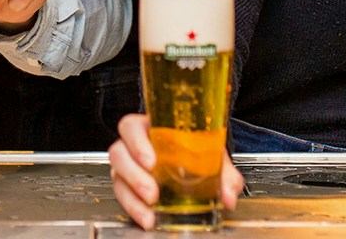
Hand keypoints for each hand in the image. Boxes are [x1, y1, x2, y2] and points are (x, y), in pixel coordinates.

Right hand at [108, 113, 241, 229]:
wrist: (196, 166)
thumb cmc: (197, 152)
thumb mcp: (211, 156)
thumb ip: (223, 174)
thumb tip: (228, 196)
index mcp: (151, 128)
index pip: (131, 127)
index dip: (136, 142)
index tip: (151, 160)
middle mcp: (134, 146)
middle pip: (118, 153)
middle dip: (133, 174)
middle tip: (152, 191)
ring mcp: (129, 167)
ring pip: (117, 176)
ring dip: (131, 195)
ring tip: (150, 208)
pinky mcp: (128, 187)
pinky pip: (122, 196)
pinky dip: (134, 208)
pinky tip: (147, 218)